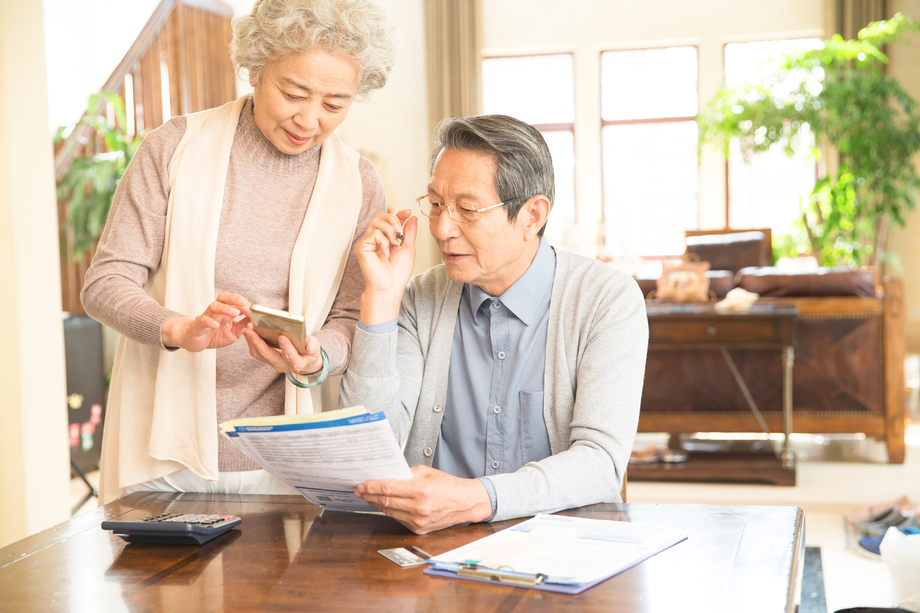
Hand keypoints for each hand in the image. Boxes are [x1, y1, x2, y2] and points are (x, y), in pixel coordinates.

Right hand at [161, 292, 249, 351]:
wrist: (194, 341)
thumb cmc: (214, 335)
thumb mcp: (233, 332)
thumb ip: (243, 325)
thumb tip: (255, 320)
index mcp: (225, 312)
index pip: (235, 302)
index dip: (245, 305)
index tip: (254, 311)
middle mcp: (216, 311)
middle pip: (223, 298)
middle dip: (234, 298)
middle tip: (244, 303)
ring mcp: (207, 317)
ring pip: (214, 307)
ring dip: (225, 308)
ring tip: (235, 312)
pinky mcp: (198, 326)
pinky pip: (203, 321)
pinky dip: (210, 322)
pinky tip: (216, 324)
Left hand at [242, 327, 324, 374]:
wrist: (303, 360)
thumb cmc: (308, 352)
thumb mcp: (315, 348)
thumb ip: (313, 346)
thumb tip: (309, 347)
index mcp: (297, 363)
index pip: (291, 356)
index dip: (287, 347)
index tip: (282, 336)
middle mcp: (283, 365)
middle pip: (268, 355)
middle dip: (258, 342)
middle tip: (251, 330)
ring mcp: (273, 363)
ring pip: (259, 354)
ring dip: (251, 341)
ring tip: (247, 328)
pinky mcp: (266, 359)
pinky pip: (256, 352)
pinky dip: (251, 341)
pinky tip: (248, 331)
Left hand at [354, 465, 492, 533]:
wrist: (465, 503)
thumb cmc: (448, 485)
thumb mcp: (427, 472)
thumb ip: (406, 474)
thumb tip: (386, 477)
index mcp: (421, 490)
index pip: (388, 488)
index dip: (371, 487)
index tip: (361, 485)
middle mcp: (419, 508)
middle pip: (385, 501)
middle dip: (369, 495)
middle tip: (360, 490)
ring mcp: (418, 521)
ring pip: (389, 512)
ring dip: (377, 504)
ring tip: (369, 497)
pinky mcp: (419, 529)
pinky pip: (398, 519)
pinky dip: (390, 511)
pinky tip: (385, 505)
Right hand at [355, 209, 417, 324]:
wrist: (390, 287)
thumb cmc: (398, 272)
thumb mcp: (407, 248)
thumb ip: (409, 232)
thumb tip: (412, 217)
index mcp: (385, 238)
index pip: (388, 220)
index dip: (398, 214)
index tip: (408, 212)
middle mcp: (374, 238)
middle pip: (380, 216)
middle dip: (393, 219)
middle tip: (400, 232)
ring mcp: (367, 242)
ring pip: (376, 222)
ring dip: (389, 230)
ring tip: (394, 243)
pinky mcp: (361, 247)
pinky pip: (373, 234)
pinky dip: (383, 242)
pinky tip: (386, 253)